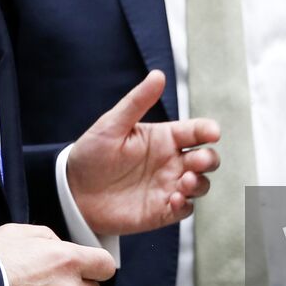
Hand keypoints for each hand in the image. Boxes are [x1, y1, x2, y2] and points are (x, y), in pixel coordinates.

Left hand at [67, 70, 219, 235]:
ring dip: (199, 183)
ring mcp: (167, 186)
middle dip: (209, 159)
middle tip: (197, 161)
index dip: (208, 130)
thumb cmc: (91, 153)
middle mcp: (170, 161)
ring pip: (200, 184)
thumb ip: (137, 101)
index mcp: (163, 138)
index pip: (195, 131)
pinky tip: (174, 199)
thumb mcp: (112, 124)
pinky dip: (186, 205)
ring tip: (184, 181)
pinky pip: (185, 209)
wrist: (72, 192)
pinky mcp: (161, 210)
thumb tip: (158, 74)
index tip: (213, 132)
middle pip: (206, 159)